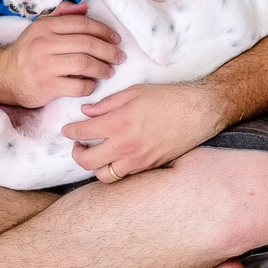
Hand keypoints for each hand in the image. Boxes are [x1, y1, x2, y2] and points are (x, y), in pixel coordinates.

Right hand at [0, 2, 124, 106]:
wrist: (3, 76)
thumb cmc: (28, 51)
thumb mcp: (40, 28)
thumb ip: (62, 15)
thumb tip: (86, 7)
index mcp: (45, 26)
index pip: (82, 24)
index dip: (104, 30)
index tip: (116, 38)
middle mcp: (44, 44)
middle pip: (87, 43)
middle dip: (109, 51)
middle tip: (119, 56)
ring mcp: (45, 66)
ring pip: (85, 64)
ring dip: (103, 68)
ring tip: (109, 71)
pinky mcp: (47, 87)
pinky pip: (78, 86)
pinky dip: (90, 86)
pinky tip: (92, 84)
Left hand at [62, 81, 223, 182]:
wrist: (200, 111)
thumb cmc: (169, 97)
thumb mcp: (135, 92)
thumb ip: (107, 104)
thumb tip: (86, 112)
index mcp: (120, 123)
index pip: (83, 132)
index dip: (70, 130)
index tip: (66, 129)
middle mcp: (126, 145)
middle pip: (87, 161)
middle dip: (76, 154)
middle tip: (77, 144)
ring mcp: (138, 160)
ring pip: (104, 175)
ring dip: (95, 166)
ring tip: (95, 153)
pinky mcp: (149, 167)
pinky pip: (124, 175)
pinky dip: (114, 169)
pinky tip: (115, 156)